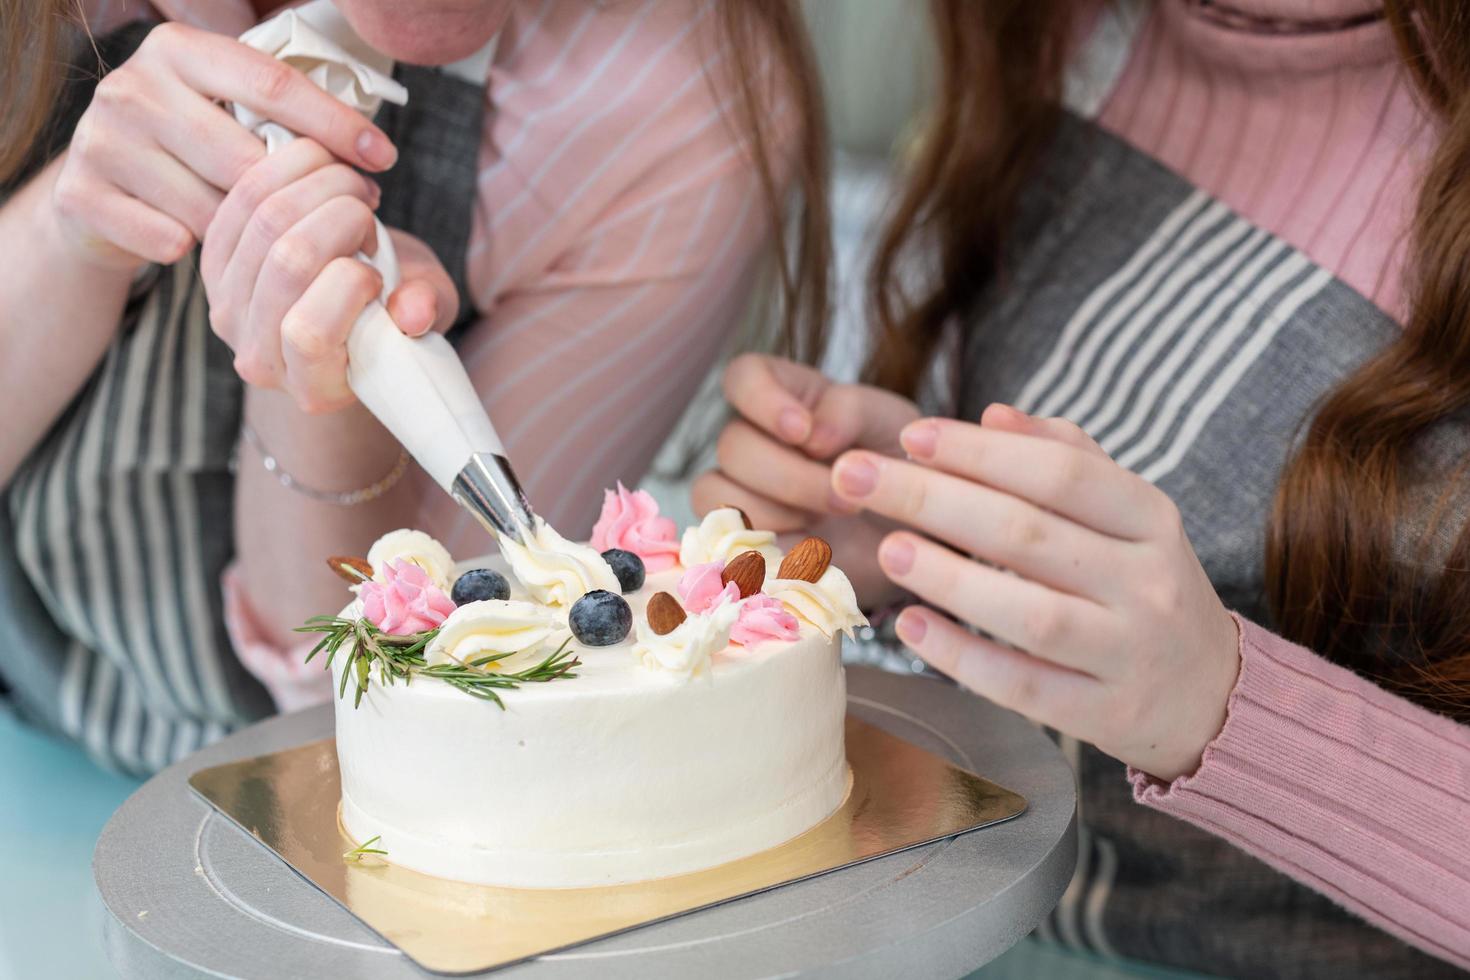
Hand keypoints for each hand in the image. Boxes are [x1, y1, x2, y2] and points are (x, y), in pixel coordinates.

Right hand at [51, 21, 396, 271]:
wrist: (99, 198)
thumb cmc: (189, 154)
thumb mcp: (228, 116)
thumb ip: (281, 118)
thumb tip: (369, 151)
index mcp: (179, 52)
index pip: (272, 84)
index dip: (335, 123)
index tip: (384, 156)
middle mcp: (133, 86)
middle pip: (245, 157)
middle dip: (302, 194)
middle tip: (343, 214)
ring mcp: (101, 140)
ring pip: (212, 207)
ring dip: (248, 234)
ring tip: (263, 237)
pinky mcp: (81, 195)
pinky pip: (171, 240)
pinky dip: (195, 250)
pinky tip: (198, 245)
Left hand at [201, 141, 457, 411]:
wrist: (348, 313)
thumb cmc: (392, 321)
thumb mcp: (424, 322)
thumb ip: (424, 314)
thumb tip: (414, 310)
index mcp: (313, 387)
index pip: (310, 332)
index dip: (353, 283)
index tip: (379, 272)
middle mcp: (258, 354)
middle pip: (288, 261)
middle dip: (343, 216)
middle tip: (370, 211)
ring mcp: (228, 307)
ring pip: (263, 219)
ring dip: (318, 183)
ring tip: (350, 188)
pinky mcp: (213, 261)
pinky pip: (240, 197)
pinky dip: (286, 167)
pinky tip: (319, 168)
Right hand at [692, 353, 918, 604]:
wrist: (910, 536)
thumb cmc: (897, 466)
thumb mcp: (891, 423)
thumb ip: (852, 411)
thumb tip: (813, 434)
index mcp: (787, 395)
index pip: (743, 377)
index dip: (760, 400)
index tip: (801, 430)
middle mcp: (754, 438)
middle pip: (732, 445)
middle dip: (791, 476)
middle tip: (845, 499)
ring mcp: (740, 490)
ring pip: (717, 492)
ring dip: (775, 514)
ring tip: (827, 528)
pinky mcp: (740, 539)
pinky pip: (725, 542)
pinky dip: (767, 548)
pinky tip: (808, 553)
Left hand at [831, 404, 1240, 780]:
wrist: (1210, 694)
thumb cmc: (1141, 584)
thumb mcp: (1126, 514)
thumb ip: (1064, 456)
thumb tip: (992, 415)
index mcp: (1151, 518)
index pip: (1060, 472)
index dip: (979, 452)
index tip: (908, 436)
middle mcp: (1146, 583)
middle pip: (1029, 534)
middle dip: (933, 500)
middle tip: (856, 478)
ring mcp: (1127, 653)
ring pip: (1030, 614)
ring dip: (948, 578)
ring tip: (886, 548)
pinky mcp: (1102, 714)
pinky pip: (1023, 686)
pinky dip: (962, 657)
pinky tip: (910, 626)